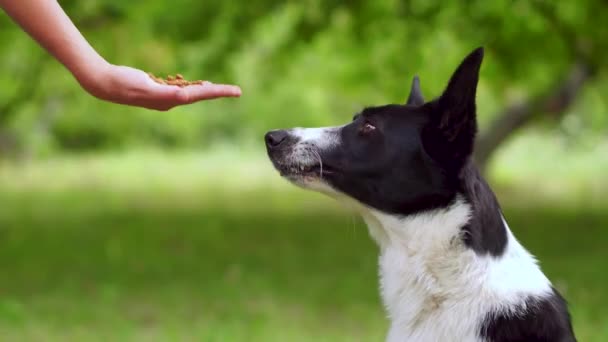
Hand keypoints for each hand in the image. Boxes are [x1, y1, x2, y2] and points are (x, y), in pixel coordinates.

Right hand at [82, 64, 241, 110]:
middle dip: (218, 92)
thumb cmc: (124, 83)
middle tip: (237, 91)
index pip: (200, 95)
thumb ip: (166, 92)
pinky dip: (191, 86)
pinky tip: (197, 85)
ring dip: (206, 90)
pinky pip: (179, 89)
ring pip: (191, 93)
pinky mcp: (157, 91)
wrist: (105, 84)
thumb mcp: (146, 86)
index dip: (218, 92)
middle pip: (199, 95)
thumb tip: (184, 97)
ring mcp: (163, 97)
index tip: (235, 91)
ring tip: (222, 89)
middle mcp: (169, 101)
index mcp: (170, 100)